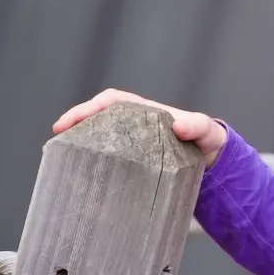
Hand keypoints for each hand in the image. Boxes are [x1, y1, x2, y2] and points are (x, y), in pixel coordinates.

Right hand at [53, 89, 228, 166]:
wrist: (215, 159)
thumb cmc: (207, 140)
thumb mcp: (206, 130)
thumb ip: (197, 125)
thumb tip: (179, 126)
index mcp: (147, 111)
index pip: (112, 102)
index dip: (88, 108)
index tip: (68, 122)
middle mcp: (136, 124)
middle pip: (99, 117)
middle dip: (76, 124)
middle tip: (58, 140)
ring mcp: (134, 142)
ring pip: (101, 135)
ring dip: (81, 141)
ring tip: (63, 155)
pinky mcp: (136, 160)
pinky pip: (111, 156)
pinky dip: (95, 159)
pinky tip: (84, 172)